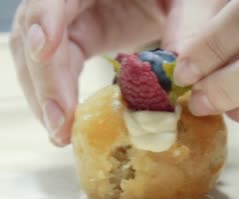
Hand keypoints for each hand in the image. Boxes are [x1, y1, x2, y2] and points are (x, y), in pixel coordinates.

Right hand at [9, 0, 224, 145]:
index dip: (45, 20)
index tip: (43, 52)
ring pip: (36, 54)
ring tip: (62, 134)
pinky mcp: (75, 39)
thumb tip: (181, 74)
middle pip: (36, 31)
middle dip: (45, 79)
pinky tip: (66, 125)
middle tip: (60, 123)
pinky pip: (54, 67)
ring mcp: (68, 18)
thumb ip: (189, 25)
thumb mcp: (191, 2)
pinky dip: (58, 96)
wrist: (173, 0)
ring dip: (45, 96)